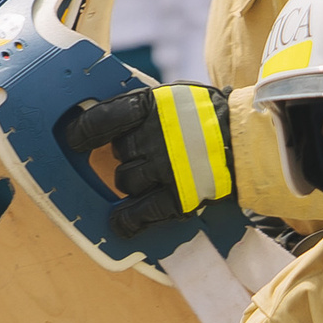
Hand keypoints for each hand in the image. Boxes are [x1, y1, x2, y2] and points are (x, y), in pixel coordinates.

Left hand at [59, 84, 233, 236]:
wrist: (249, 140)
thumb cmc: (210, 116)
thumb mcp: (175, 97)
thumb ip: (145, 108)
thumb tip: (108, 118)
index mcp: (151, 107)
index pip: (102, 120)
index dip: (82, 131)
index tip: (73, 139)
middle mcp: (155, 137)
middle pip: (118, 153)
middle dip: (126, 155)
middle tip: (145, 153)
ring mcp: (167, 168)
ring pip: (126, 181)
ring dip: (132, 182)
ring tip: (150, 177)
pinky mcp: (180, 196)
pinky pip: (142, 212)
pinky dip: (129, 220)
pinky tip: (121, 224)